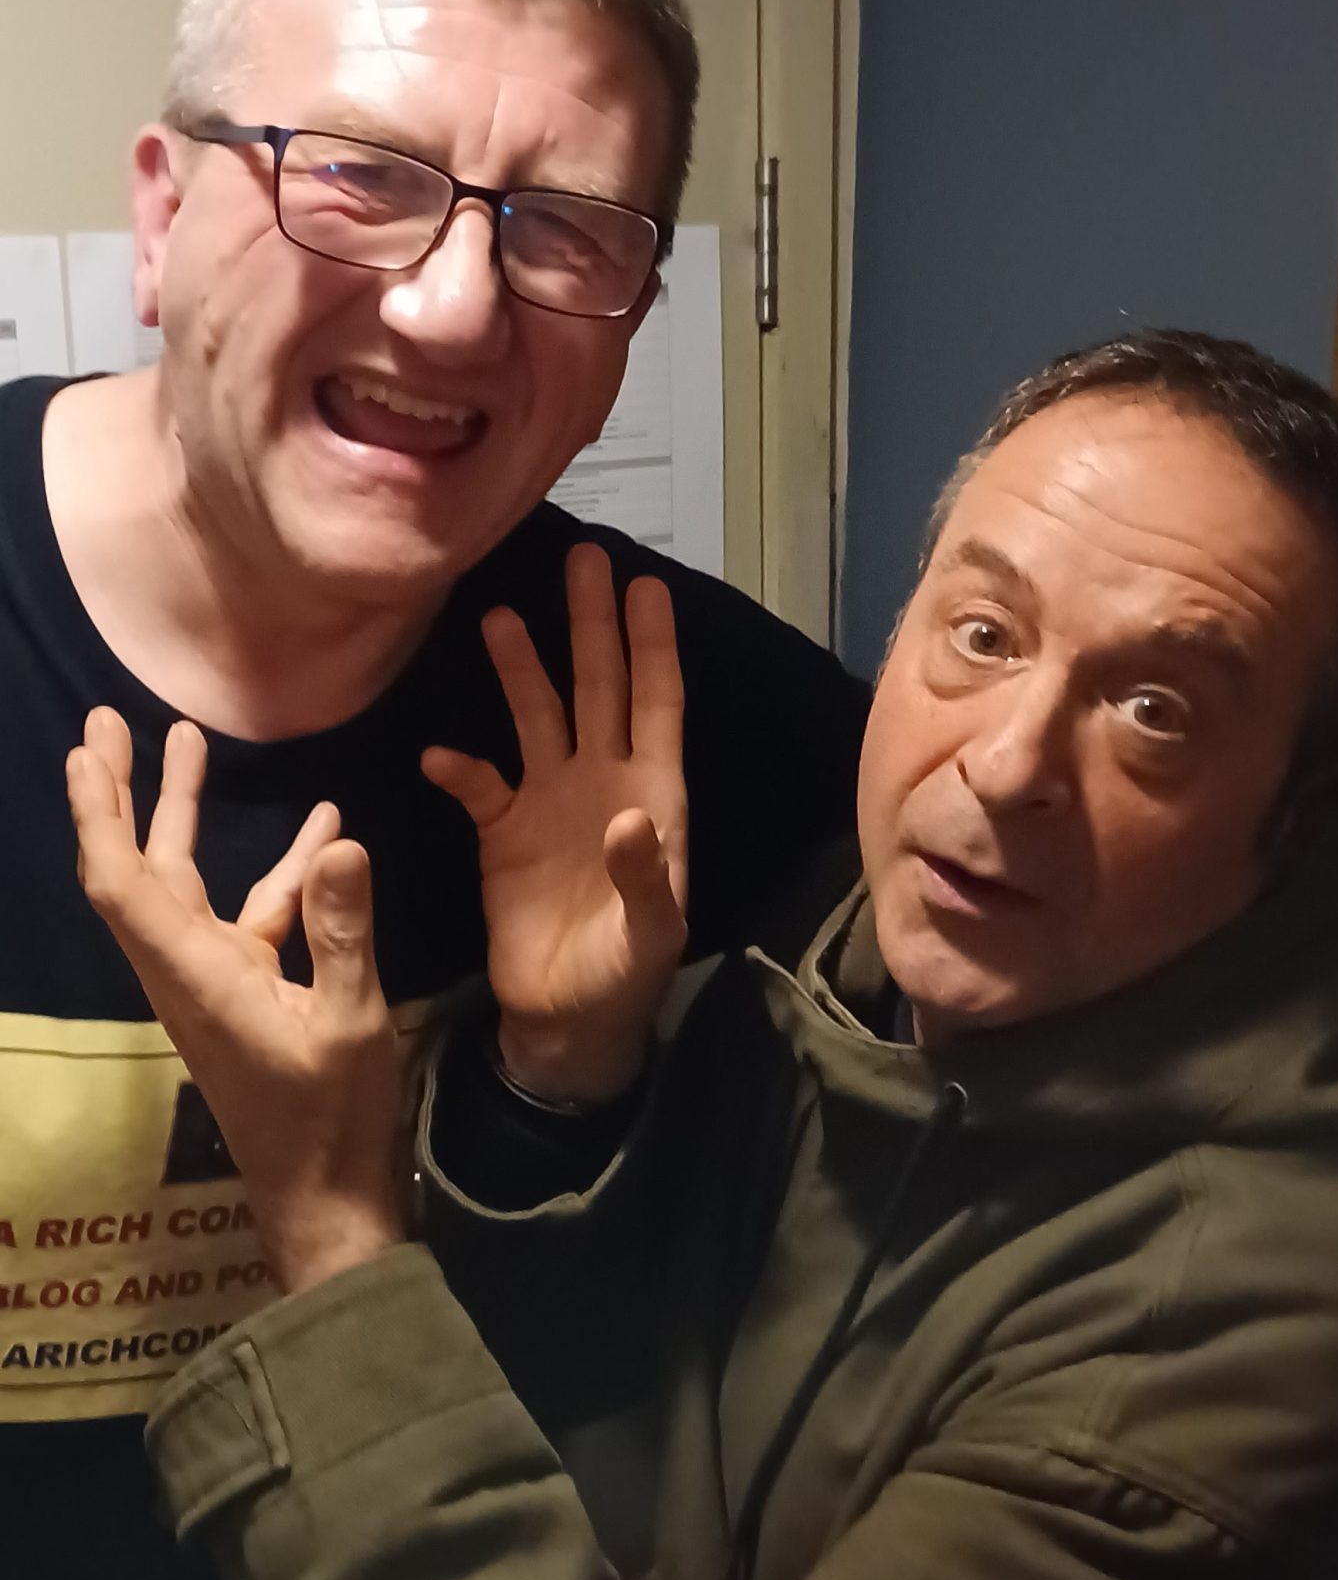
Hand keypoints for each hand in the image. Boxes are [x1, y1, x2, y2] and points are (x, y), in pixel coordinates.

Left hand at [66, 707, 405, 1294]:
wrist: (327, 1199)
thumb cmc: (331, 1117)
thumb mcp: (349, 1019)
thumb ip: (341, 930)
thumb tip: (339, 838)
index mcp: (194, 975)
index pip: (123, 884)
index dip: (99, 814)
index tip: (87, 751)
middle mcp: (188, 972)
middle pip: (137, 871)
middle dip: (123, 795)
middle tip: (110, 722)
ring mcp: (216, 983)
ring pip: (186, 885)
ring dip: (184, 816)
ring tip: (193, 741)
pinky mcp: (249, 994)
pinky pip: (249, 915)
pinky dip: (278, 869)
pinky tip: (322, 829)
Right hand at [423, 545, 687, 1103]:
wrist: (567, 1020)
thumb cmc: (626, 974)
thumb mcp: (650, 932)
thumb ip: (644, 874)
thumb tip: (628, 815)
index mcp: (652, 793)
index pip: (655, 703)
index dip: (652, 645)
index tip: (646, 585)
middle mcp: (602, 780)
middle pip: (597, 686)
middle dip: (590, 625)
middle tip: (585, 558)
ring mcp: (548, 800)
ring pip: (536, 716)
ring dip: (519, 670)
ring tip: (497, 617)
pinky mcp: (501, 832)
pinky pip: (477, 784)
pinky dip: (459, 768)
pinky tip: (440, 756)